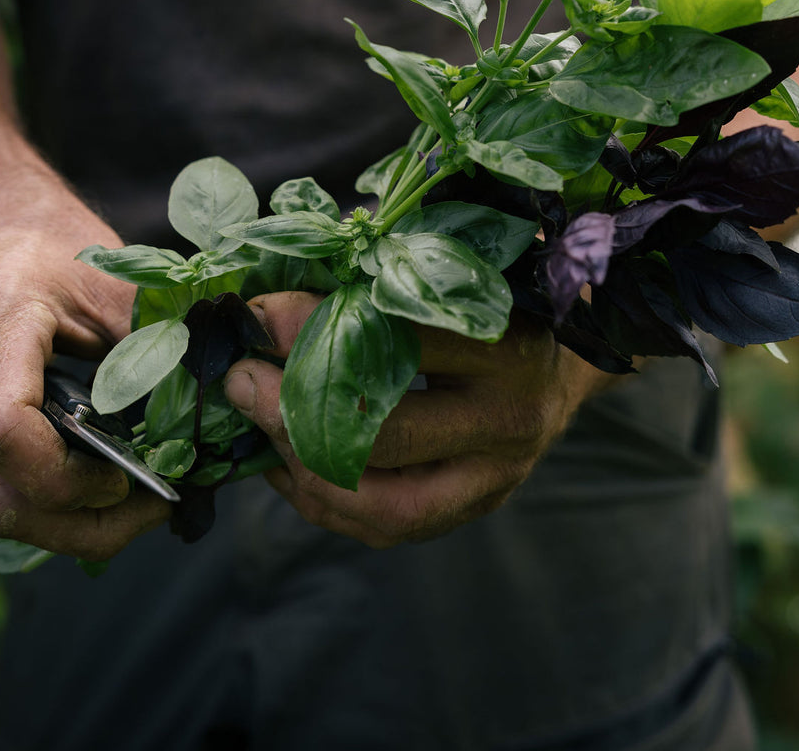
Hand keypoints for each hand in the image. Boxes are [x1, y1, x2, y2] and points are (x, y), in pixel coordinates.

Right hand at [0, 174, 170, 560]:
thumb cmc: (44, 233)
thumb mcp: (114, 277)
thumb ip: (157, 344)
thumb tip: (221, 409)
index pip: (1, 431)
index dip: (69, 476)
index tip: (128, 474)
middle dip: (83, 526)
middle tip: (156, 509)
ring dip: (69, 523)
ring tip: (138, 502)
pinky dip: (51, 498)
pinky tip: (103, 480)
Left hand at [223, 291, 612, 547]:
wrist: (559, 367)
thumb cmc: (489, 303)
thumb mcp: (449, 273)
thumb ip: (377, 279)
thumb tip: (271, 298)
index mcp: (509, 345)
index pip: (401, 343)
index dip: (318, 330)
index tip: (257, 313)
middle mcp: (508, 419)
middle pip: (389, 438)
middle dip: (294, 411)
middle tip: (239, 381)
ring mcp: (494, 478)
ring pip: (383, 504)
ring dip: (302, 469)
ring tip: (256, 428)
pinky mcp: (471, 511)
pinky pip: (383, 526)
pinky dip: (321, 499)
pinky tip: (284, 462)